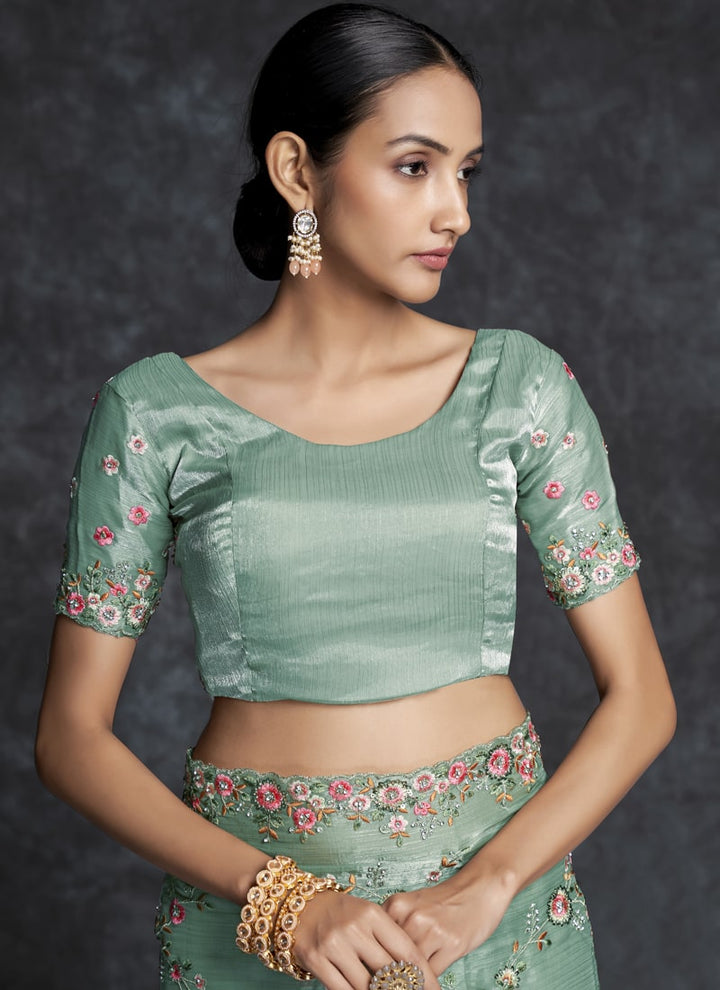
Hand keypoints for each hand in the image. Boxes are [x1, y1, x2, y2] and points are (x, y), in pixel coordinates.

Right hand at [293, 888, 441, 989]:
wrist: (304, 907)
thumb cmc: (344, 914)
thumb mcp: (369, 917)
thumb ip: (389, 941)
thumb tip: (413, 975)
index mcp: (373, 914)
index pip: (406, 951)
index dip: (424, 977)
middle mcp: (354, 928)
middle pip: (388, 972)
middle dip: (404, 989)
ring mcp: (333, 944)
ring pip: (365, 986)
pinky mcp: (315, 959)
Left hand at [381, 867, 516, 976]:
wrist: (479, 888)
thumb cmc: (444, 901)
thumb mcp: (412, 906)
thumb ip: (395, 927)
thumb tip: (378, 960)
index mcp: (396, 905)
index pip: (376, 943)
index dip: (375, 962)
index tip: (372, 974)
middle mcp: (412, 917)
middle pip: (391, 958)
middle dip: (391, 974)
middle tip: (392, 980)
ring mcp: (432, 931)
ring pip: (411, 970)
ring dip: (410, 979)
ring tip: (409, 981)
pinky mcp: (452, 945)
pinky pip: (431, 975)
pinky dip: (427, 981)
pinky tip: (427, 980)